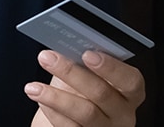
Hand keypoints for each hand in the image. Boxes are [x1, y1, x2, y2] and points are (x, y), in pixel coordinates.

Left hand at [26, 50, 144, 126]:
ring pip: (85, 113)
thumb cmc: (81, 90)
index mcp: (129, 92)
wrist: (70, 119)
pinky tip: (39, 98)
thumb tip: (64, 45)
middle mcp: (122, 113)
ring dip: (55, 97)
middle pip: (102, 93)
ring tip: (32, 86)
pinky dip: (52, 112)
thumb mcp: (87, 75)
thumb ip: (83, 63)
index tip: (87, 53)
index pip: (131, 81)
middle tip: (46, 57)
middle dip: (71, 72)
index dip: (111, 67)